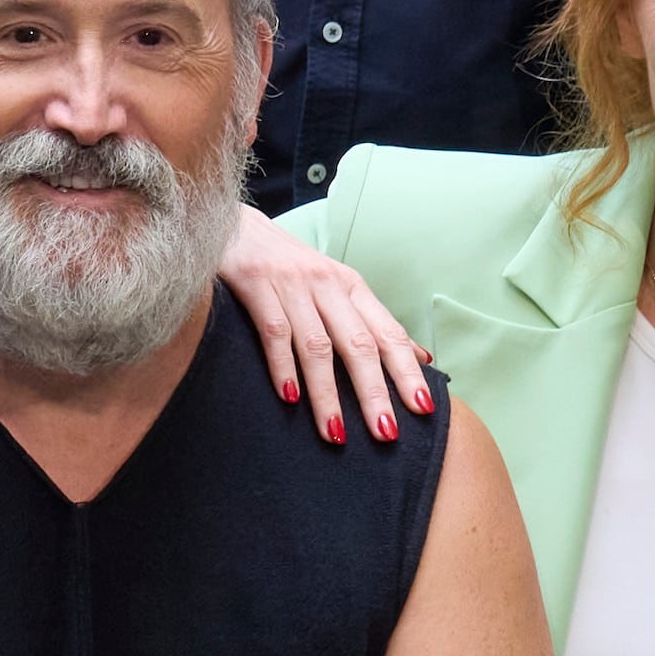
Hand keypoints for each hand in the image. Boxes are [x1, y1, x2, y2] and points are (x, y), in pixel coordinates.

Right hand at [218, 212, 433, 452]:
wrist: (230, 222)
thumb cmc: (286, 265)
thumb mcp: (335, 286)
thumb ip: (372, 323)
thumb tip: (421, 358)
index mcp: (351, 287)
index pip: (388, 334)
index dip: (407, 372)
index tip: (425, 408)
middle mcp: (327, 283)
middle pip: (358, 344)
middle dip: (374, 392)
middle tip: (385, 433)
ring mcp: (291, 283)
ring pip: (317, 345)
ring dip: (327, 393)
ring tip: (336, 433)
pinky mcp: (254, 283)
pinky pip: (274, 331)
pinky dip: (282, 366)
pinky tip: (290, 398)